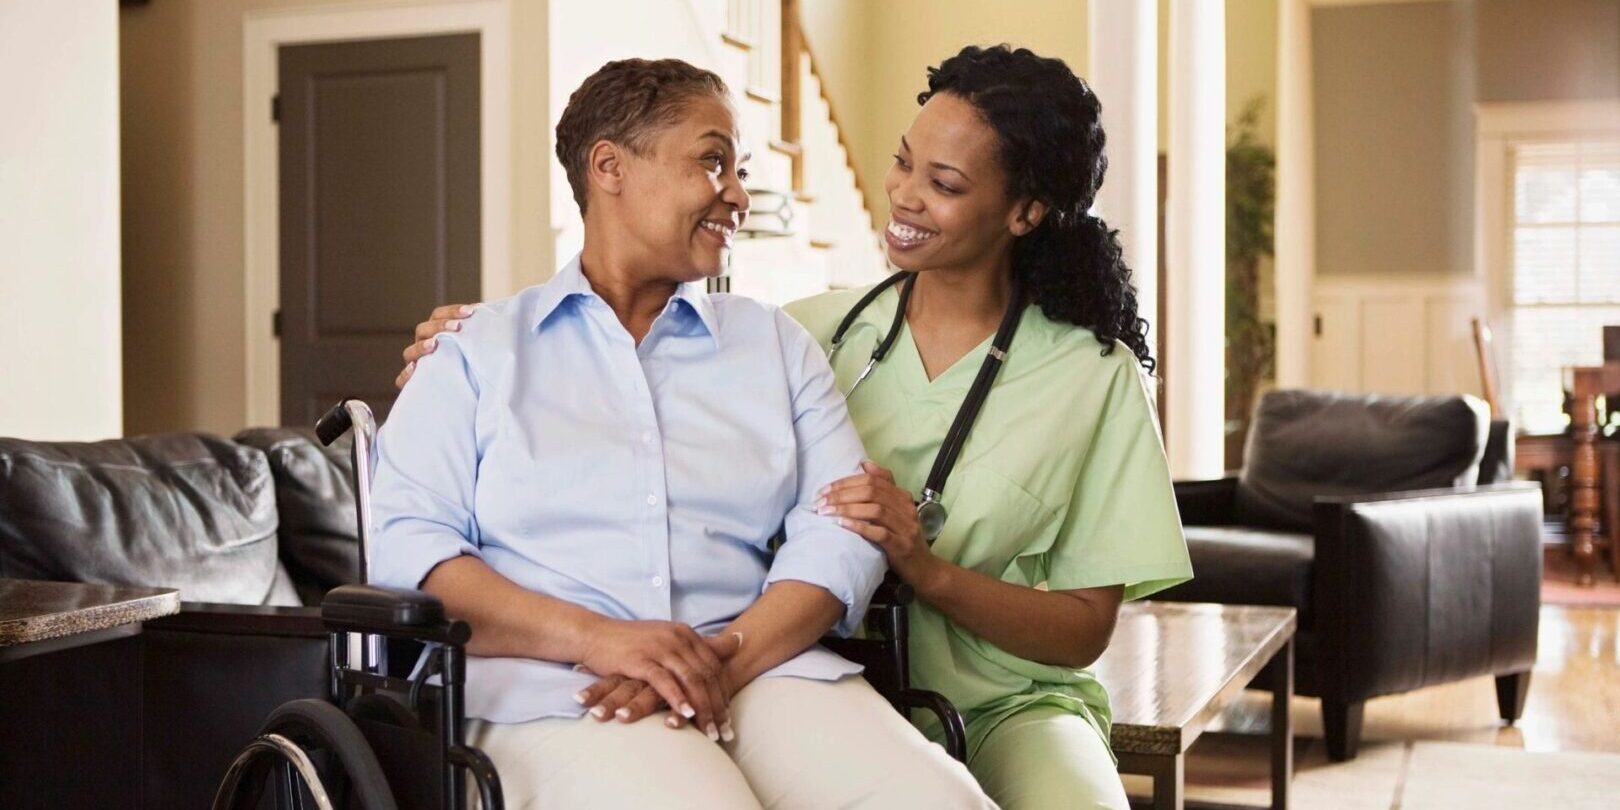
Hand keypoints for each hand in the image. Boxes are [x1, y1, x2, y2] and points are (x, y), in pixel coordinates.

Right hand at [395, 304, 477, 387]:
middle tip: (457, 327)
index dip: (452, 311)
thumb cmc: (472, 364)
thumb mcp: (475, 348)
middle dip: (439, 327)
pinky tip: (414, 369)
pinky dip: (406, 374)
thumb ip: (477, 332)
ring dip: (421, 347)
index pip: (437, 315)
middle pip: (423, 329)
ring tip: (434, 345)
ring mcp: (417, 363)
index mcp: (436, 332)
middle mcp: (424, 344)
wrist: (466, 393)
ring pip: (410, 352)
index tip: (470, 312)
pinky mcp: (414, 383)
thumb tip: (491, 314)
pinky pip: (403, 379)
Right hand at [576, 620, 735, 739]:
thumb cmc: (631, 642)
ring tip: (709, 731)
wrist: (594, 635)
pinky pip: (665, 681)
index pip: (714, 666)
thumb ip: (698, 646)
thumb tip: (737, 642)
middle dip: (717, 706)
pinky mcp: (641, 659)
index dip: (724, 693)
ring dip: (703, 708)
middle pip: (707, 675)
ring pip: (691, 679)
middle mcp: (677, 638)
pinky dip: (678, 699)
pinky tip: (686, 714)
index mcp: (686, 634)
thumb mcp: (667, 640)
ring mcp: (660, 647)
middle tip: (723, 732)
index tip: (728, 720)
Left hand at [818, 461, 944, 589]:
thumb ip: (883, 488)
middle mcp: (906, 508)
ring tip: (826, 512)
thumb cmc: (903, 537)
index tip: (824, 490)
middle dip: (842, 495)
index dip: (846, 482)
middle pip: (871, 492)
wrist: (924, 568)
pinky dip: (859, 527)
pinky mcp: (902, 546)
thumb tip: (865, 464)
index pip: (872, 480)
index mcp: (902, 496)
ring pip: (875, 510)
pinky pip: (879, 533)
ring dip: (846, 509)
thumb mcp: (896, 510)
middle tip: (820, 501)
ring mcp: (906, 527)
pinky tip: (842, 525)